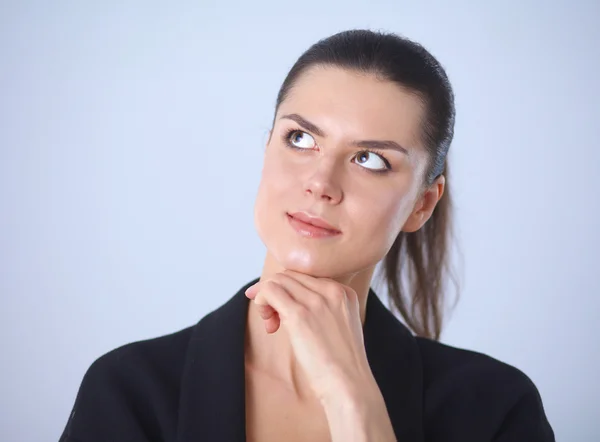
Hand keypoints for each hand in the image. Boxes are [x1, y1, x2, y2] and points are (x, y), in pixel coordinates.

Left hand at [244, 270, 374, 401]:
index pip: (305, 277)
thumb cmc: (341, 365)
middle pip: (289, 276)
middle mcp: (332, 291)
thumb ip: (323, 310)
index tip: (280, 309)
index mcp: (344, 292)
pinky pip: (270, 291)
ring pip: (277, 280)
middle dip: (274, 293)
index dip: (288, 291)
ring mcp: (316, 301)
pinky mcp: (299, 314)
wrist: (349, 385)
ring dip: (266, 298)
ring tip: (271, 323)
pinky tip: (269, 324)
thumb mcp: (340, 327)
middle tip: (273, 320)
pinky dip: (261, 302)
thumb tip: (290, 304)